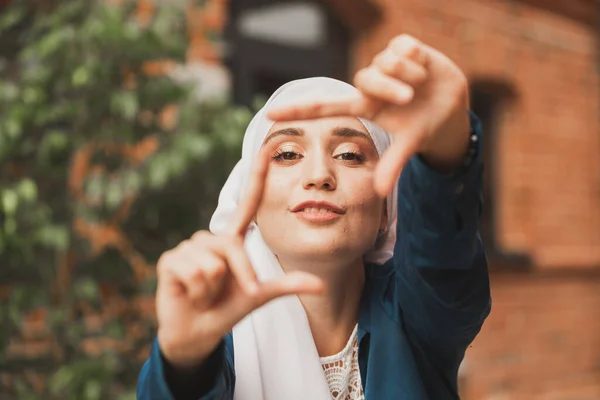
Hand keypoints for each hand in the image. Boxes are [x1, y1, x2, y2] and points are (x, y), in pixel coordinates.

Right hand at [156, 147, 323, 367]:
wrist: (197, 332)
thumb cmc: (228, 309)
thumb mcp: (259, 296)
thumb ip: (286, 286)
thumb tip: (320, 286)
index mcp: (233, 241)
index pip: (247, 204)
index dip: (257, 177)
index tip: (266, 146)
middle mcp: (211, 238)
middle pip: (233, 249)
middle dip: (237, 277)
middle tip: (221, 294)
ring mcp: (189, 247)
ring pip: (213, 265)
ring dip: (213, 289)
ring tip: (204, 293)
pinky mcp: (170, 260)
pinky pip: (193, 272)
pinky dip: (197, 292)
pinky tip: (189, 294)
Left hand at [268, 34, 470, 196]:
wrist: (452, 104)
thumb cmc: (422, 125)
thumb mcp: (409, 144)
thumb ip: (392, 165)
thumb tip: (379, 193)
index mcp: (365, 106)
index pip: (324, 107)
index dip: (298, 111)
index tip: (269, 114)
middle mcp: (369, 84)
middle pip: (366, 78)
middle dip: (390, 89)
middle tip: (409, 98)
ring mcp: (385, 64)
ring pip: (387, 61)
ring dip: (408, 76)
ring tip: (419, 85)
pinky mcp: (403, 46)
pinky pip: (404, 47)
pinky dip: (418, 60)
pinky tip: (423, 67)